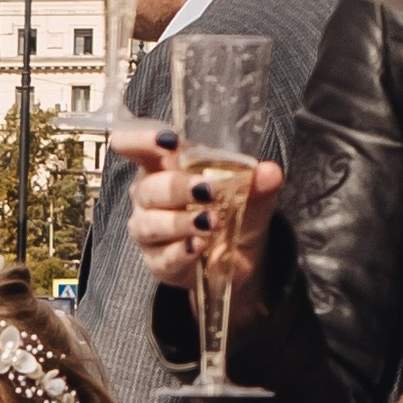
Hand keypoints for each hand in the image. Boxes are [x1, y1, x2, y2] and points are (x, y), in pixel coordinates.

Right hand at [113, 122, 283, 294]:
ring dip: (179, 222)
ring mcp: (150, 231)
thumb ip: (257, 181)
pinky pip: (162, 258)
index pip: (133, 146)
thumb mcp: (251, 192)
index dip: (141, 139)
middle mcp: (148, 197)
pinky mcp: (158, 262)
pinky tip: (198, 247)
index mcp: (162, 167)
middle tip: (207, 190)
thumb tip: (269, 172)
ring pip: (149, 224)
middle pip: (147, 188)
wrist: (240, 255)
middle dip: (176, 187)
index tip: (168, 141)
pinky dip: (180, 252)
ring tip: (210, 221)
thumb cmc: (233, 210)